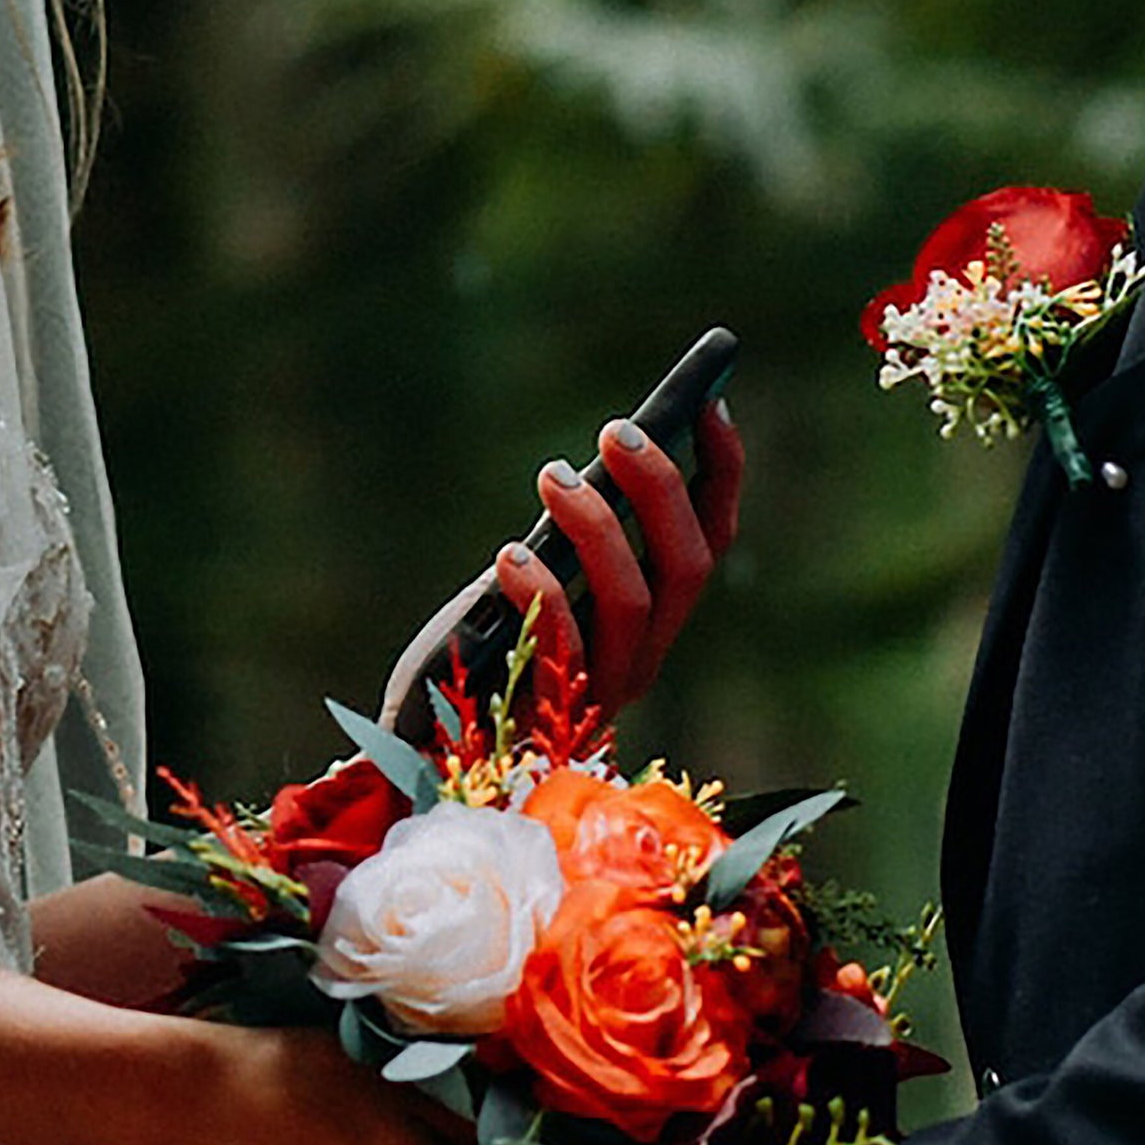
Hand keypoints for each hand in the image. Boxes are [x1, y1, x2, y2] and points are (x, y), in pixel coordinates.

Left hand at [499, 400, 744, 717]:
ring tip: (552, 477)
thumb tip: (599, 456)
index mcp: (652, 618)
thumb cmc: (481, 646)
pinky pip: (565, 645)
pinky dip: (544, 593)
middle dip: (659, 490)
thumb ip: (567, 536)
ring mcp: (602, 688)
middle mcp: (643, 654)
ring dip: (598, 527)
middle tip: (615, 432)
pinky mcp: (552, 711)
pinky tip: (510, 556)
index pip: (711, 541)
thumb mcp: (531, 576)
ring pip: (633, 599)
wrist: (425, 737)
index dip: (720, 475)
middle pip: (687, 567)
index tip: (708, 406)